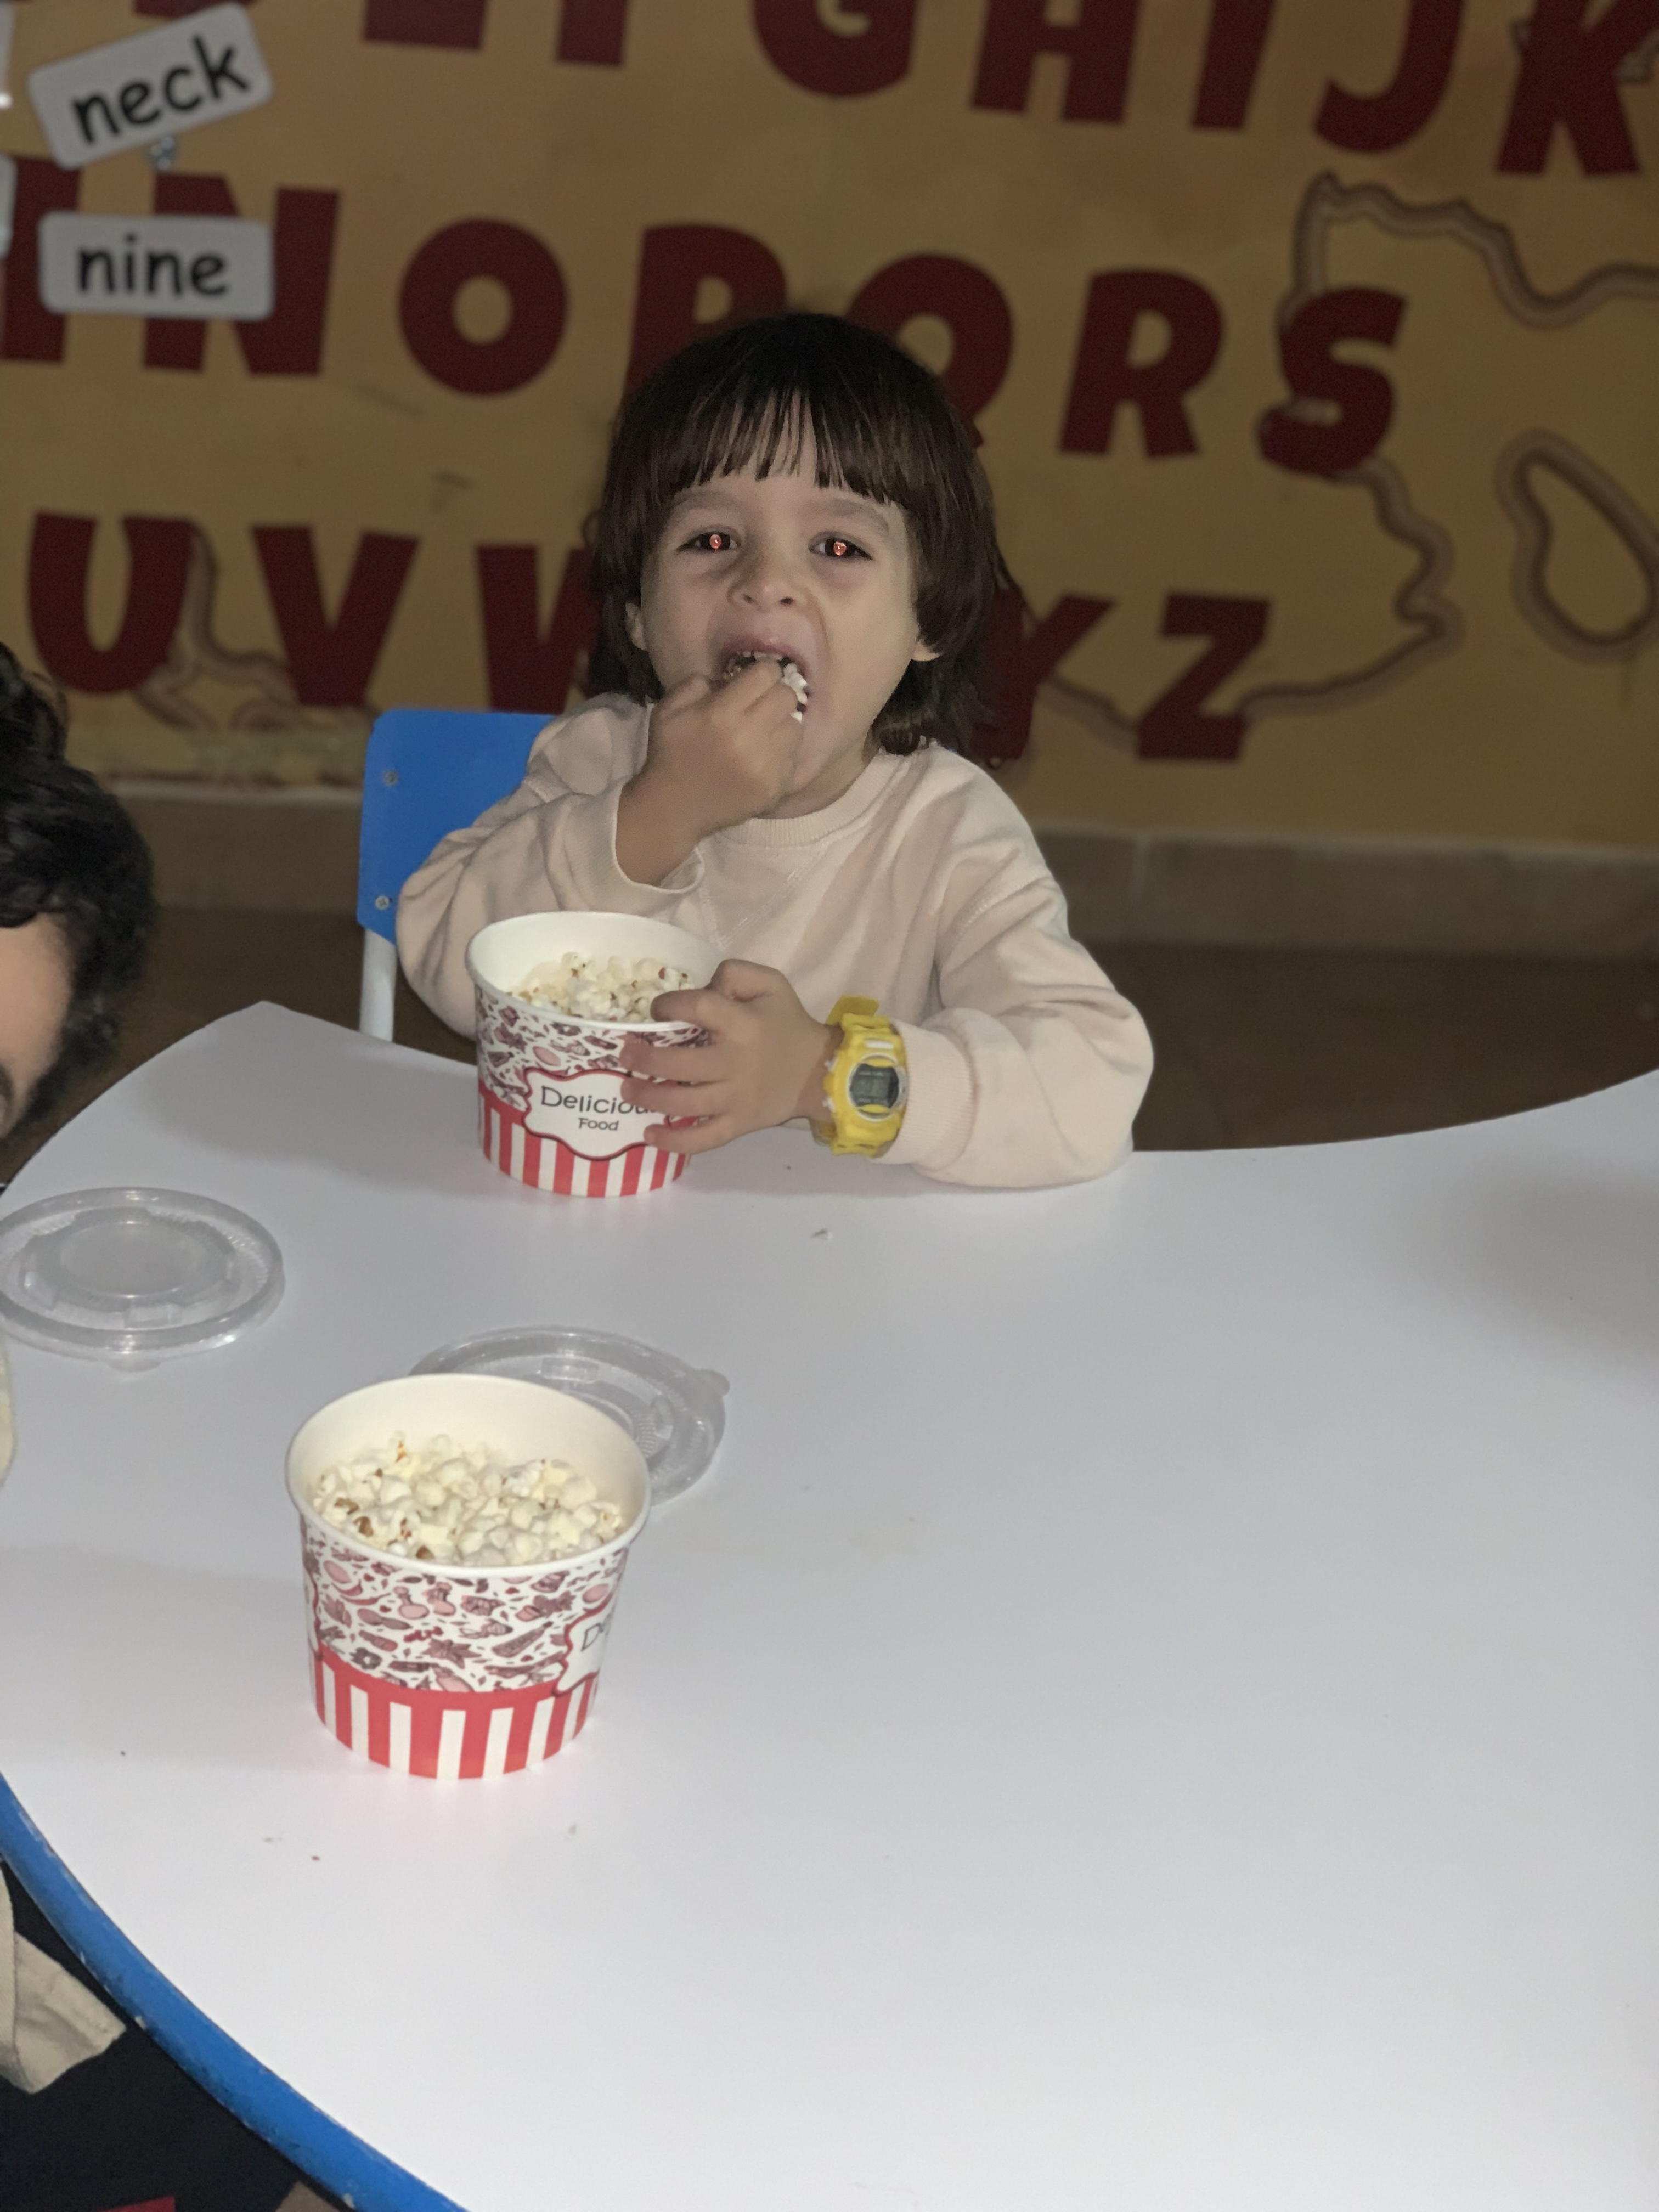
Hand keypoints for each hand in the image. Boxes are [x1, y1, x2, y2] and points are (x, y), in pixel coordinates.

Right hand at [616, 662, 802, 885]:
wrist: (673, 809)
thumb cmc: (670, 754)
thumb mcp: (668, 708)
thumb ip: (699, 682)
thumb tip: (733, 676)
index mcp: (721, 713)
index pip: (766, 674)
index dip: (763, 671)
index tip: (755, 679)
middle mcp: (748, 737)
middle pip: (787, 697)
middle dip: (775, 694)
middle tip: (762, 704)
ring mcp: (765, 765)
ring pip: (796, 727)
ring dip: (781, 725)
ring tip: (764, 732)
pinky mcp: (775, 787)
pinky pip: (794, 757)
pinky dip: (781, 753)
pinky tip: (763, 757)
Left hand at [617, 960, 833, 1155]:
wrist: (819, 1071)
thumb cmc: (787, 1024)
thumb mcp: (771, 983)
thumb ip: (736, 973)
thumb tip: (705, 985)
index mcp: (741, 1024)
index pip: (696, 1009)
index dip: (668, 1006)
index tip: (657, 1009)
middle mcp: (734, 1062)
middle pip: (680, 1065)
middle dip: (644, 1060)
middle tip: (624, 1054)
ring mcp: (735, 1098)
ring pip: (685, 1103)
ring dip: (649, 1098)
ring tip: (626, 1089)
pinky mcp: (738, 1124)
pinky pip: (704, 1138)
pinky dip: (675, 1141)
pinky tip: (650, 1136)